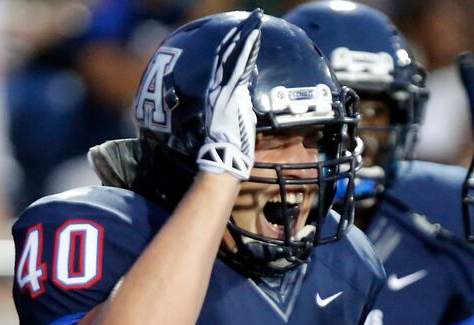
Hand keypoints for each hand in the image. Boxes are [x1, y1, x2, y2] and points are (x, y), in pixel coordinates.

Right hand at [197, 9, 262, 178]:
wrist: (224, 156)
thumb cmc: (232, 145)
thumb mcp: (237, 120)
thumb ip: (240, 106)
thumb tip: (247, 99)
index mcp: (219, 93)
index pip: (226, 64)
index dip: (233, 47)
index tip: (241, 33)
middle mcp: (218, 87)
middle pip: (228, 54)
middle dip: (239, 36)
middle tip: (251, 19)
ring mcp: (224, 88)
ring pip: (234, 56)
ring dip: (245, 38)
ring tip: (255, 22)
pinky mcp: (232, 92)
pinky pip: (240, 66)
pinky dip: (247, 51)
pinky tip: (253, 38)